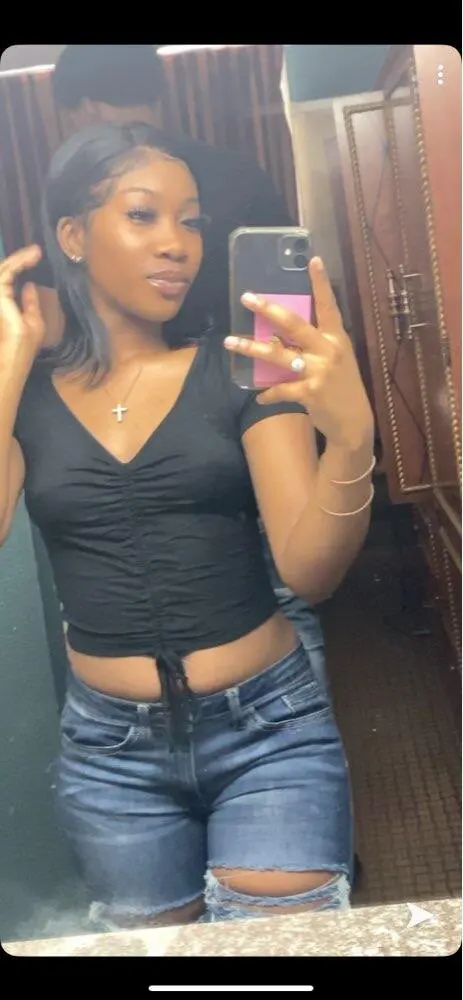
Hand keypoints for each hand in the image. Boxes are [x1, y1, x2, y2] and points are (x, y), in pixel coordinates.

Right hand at [0, 245, 45, 357]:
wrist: (12, 364)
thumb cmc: (21, 351)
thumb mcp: (32, 322)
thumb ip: (29, 303)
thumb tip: (29, 285)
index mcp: (3, 303)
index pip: (8, 279)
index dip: (20, 266)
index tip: (37, 256)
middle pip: (4, 271)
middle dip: (20, 259)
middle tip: (38, 251)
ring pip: (3, 269)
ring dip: (19, 259)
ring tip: (36, 253)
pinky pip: (6, 274)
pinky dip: (18, 264)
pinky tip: (31, 258)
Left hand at [224, 257, 373, 450]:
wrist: (354, 423)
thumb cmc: (341, 388)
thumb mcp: (336, 360)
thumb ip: (315, 347)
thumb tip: (280, 337)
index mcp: (336, 338)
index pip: (329, 305)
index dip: (321, 282)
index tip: (312, 259)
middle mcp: (328, 350)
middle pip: (294, 324)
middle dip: (268, 310)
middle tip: (247, 298)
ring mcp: (319, 371)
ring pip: (278, 355)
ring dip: (251, 348)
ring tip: (231, 342)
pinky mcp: (310, 392)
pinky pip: (281, 389)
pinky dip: (268, 393)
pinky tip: (259, 397)